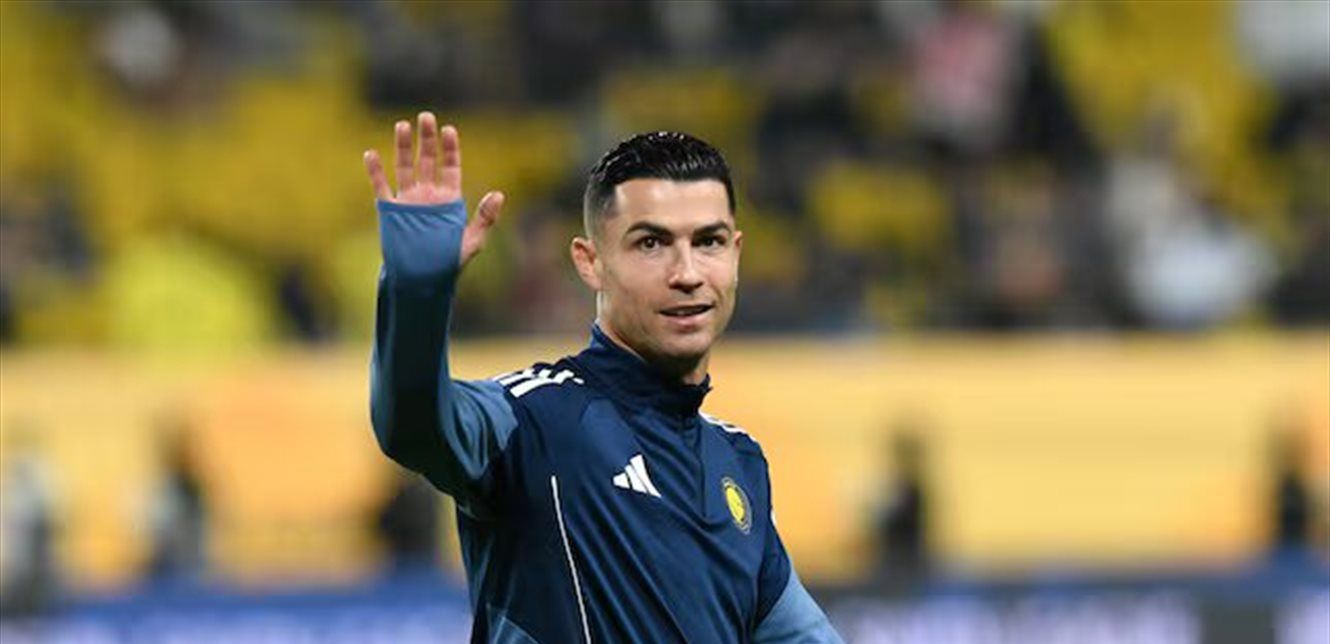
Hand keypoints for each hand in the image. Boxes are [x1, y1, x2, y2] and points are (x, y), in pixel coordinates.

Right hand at [364, 111, 504, 265]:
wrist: (423, 279)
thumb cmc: (450, 262)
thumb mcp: (473, 241)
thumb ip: (485, 218)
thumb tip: (499, 194)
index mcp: (449, 198)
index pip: (450, 167)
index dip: (450, 149)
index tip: (449, 131)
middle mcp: (428, 194)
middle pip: (427, 160)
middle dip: (427, 139)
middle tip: (426, 117)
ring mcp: (408, 200)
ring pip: (404, 167)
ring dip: (402, 147)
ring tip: (402, 125)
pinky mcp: (390, 210)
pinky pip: (381, 186)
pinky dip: (375, 171)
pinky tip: (371, 154)